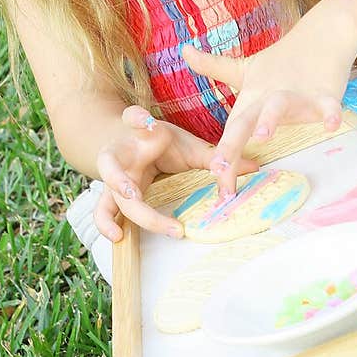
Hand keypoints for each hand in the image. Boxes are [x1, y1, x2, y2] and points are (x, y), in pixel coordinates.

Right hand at [94, 106, 257, 241]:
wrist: (131, 144)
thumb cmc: (160, 143)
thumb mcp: (186, 144)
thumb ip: (214, 155)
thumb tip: (253, 167)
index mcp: (139, 134)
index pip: (131, 118)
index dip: (135, 119)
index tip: (146, 122)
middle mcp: (121, 154)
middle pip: (112, 166)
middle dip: (120, 180)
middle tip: (135, 194)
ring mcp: (113, 177)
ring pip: (103, 191)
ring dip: (110, 207)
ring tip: (121, 226)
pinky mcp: (112, 195)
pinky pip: (104, 210)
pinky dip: (107, 223)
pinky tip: (117, 237)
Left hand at [183, 22, 356, 194]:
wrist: (320, 36)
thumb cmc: (281, 61)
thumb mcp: (244, 68)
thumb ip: (213, 66)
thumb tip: (183, 49)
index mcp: (251, 99)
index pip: (231, 132)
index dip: (223, 158)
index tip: (217, 186)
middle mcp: (269, 98)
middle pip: (246, 121)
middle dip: (231, 145)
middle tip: (219, 167)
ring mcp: (296, 94)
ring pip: (280, 106)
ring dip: (270, 119)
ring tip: (262, 136)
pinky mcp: (323, 93)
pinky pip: (327, 105)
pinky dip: (330, 113)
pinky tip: (332, 124)